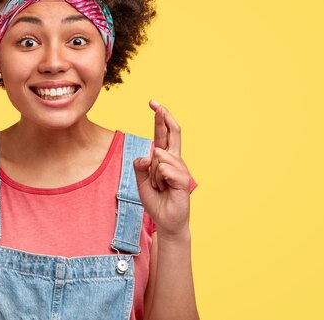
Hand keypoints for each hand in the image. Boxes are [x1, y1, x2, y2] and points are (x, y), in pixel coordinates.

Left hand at [133, 100, 192, 238]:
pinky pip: (164, 169)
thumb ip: (140, 166)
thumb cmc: (156, 200)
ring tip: (159, 186)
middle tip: (156, 104)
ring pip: (160, 156)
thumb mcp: (141, 181)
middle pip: (172, 133)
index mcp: (165, 158)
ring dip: (153, 173)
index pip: (163, 134)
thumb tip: (148, 154)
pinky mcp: (183, 179)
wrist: (166, 220)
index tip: (153, 103)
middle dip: (163, 117)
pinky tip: (164, 188)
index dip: (159, 118)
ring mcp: (181, 168)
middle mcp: (175, 160)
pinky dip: (159, 179)